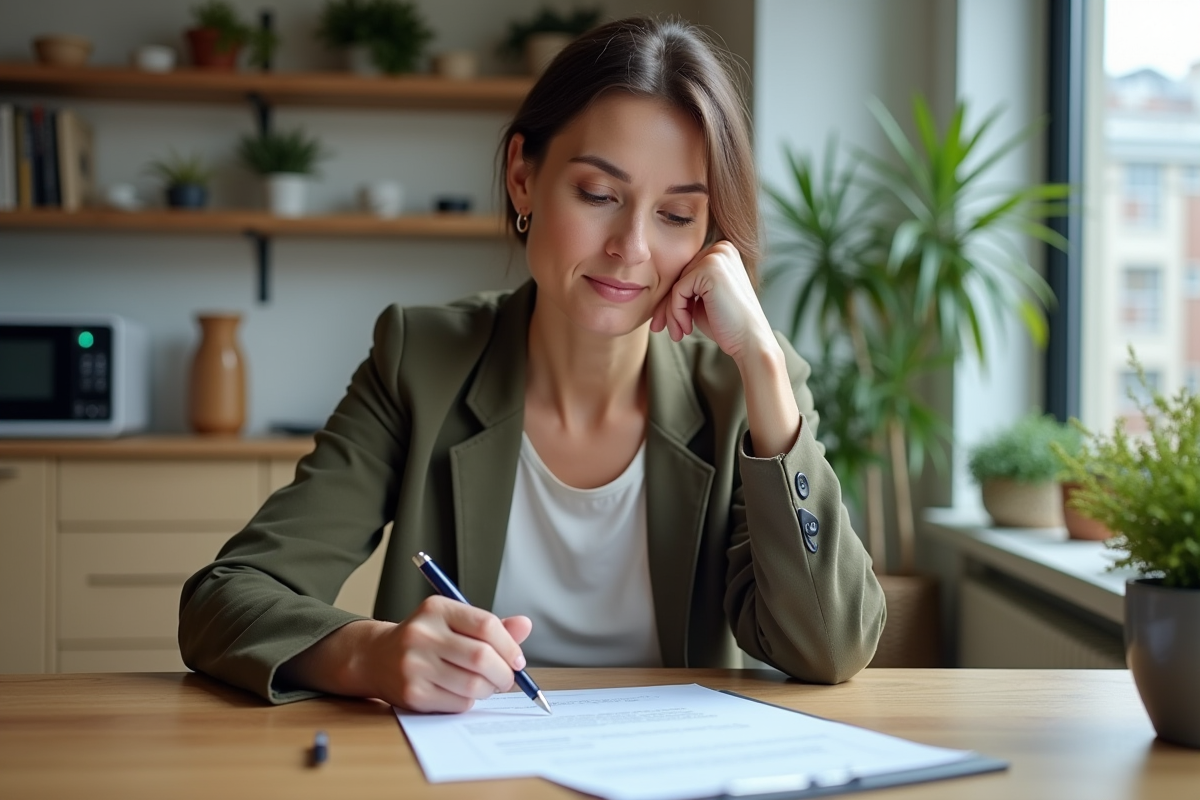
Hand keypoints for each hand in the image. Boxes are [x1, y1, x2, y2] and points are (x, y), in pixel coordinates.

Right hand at [369, 597, 532, 712]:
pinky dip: (470, 701)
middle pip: (482, 657)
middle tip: (507, 678)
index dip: (509, 645)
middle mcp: (422, 634)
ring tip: (487, 685)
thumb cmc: (425, 639)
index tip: (517, 659)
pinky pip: (458, 703)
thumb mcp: (453, 622)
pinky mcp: (412, 693)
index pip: (486, 625)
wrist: (376, 658)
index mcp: (436, 609)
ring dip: (489, 689)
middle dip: (504, 673)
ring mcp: (415, 665)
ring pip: (473, 685)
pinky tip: (463, 693)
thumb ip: (489, 626)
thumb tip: (525, 625)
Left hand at [649, 241, 773, 363]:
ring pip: (676, 284)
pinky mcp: (710, 269)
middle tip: (660, 329)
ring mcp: (717, 256)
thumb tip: (653, 288)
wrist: (750, 342)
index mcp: (722, 253)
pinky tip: (687, 328)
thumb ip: (685, 288)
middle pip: (679, 277)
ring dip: (671, 312)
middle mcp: (721, 249)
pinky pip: (678, 291)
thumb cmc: (727, 325)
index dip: (671, 299)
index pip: (685, 273)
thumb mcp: (701, 301)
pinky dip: (677, 312)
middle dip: (667, 306)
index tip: (662, 322)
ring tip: (678, 333)